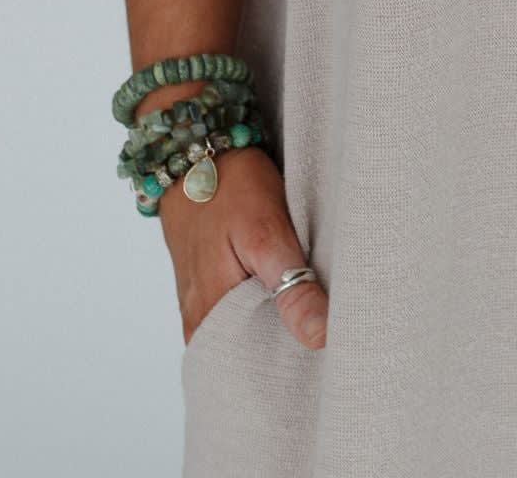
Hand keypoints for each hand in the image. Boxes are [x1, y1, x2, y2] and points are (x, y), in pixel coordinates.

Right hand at [158, 145, 327, 349]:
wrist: (195, 148)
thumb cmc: (230, 187)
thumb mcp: (267, 232)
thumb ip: (291, 287)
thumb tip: (320, 338)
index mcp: (211, 313)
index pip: (251, 369)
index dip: (287, 367)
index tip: (321, 361)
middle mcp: (198, 316)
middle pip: (243, 355)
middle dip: (278, 353)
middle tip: (318, 341)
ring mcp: (196, 300)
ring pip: (237, 334)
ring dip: (266, 331)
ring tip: (302, 322)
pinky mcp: (201, 282)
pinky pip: (228, 314)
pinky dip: (253, 312)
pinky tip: (276, 300)